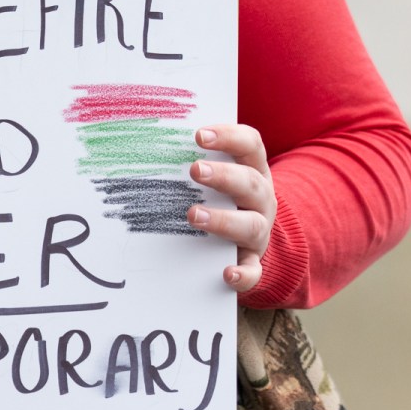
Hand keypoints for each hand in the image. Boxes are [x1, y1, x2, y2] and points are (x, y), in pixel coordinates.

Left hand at [186, 124, 274, 293]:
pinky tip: (227, 274)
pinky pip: (253, 270)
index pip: (250, 144)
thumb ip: (195, 157)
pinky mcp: (252, 260)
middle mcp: (261, 198)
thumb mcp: (216, 173)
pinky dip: (243, 274)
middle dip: (224, 176)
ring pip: (251, 225)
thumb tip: (149, 137)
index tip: (199, 135)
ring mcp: (259, 230)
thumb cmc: (220, 195)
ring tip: (193, 215)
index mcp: (253, 168)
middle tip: (195, 170)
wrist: (248, 236)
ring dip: (223, 220)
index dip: (228, 136)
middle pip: (250, 182)